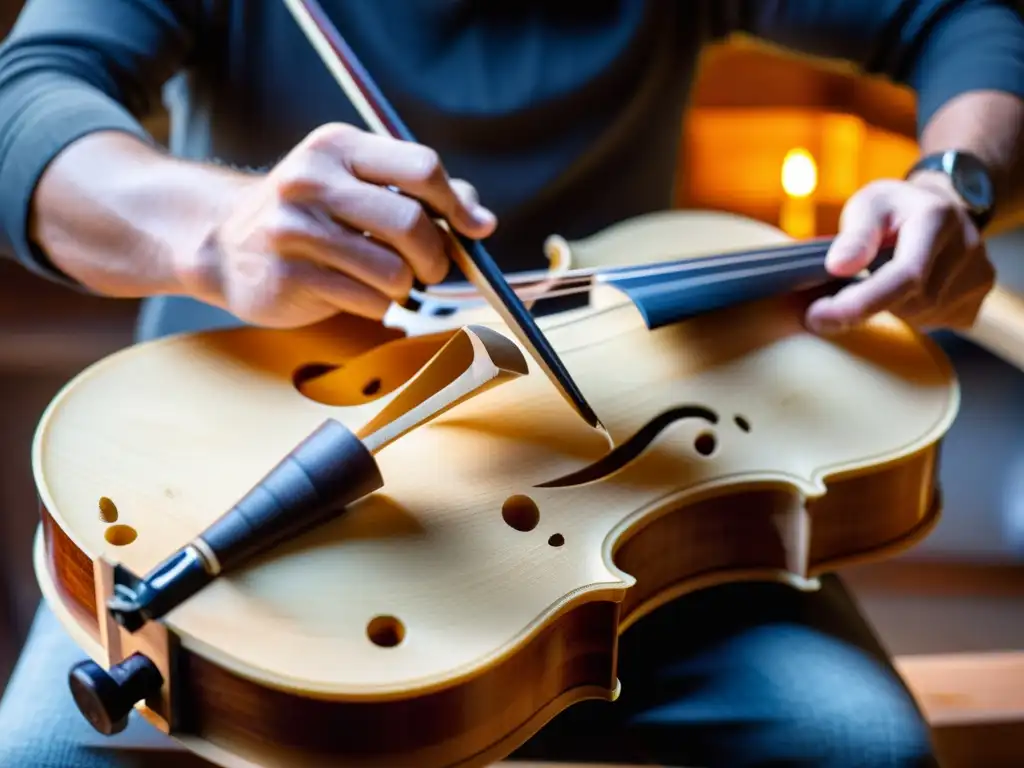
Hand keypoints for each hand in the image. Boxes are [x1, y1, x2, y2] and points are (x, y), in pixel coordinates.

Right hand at [177, 123, 496, 327]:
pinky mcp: (291, 274)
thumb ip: (422, 193)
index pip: (421, 167)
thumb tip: (482, 222)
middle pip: (412, 222)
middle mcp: (312, 180)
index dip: (457, 205)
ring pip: (394, 270)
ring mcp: (295, 228)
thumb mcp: (358, 185)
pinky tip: (358, 293)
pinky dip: (378, 305)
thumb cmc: (310, 215)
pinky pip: (369, 300)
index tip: (474, 230)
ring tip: (389, 281)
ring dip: (406, 285)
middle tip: (431, 269)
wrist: (224, 243)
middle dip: (435, 255)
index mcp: (338, 147)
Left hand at [805, 172, 994, 333]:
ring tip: (881, 281)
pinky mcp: (978, 296)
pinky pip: (936, 323)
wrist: (944, 206)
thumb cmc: (897, 207)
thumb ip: (854, 234)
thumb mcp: (869, 204)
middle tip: (837, 298)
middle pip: (911, 302)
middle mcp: (967, 247)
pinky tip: (905, 292)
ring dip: (890, 308)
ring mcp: (978, 274)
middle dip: (867, 305)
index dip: (861, 302)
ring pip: (922, 317)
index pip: (905, 275)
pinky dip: (911, 315)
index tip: (818, 316)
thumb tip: (838, 266)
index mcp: (936, 219)